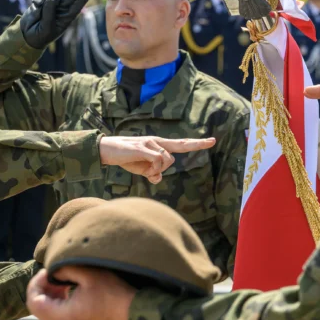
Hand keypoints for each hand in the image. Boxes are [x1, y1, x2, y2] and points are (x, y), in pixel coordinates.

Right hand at [20, 0, 96, 48]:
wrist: (27, 35)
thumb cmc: (41, 35)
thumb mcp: (47, 28)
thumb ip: (50, 12)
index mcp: (67, 18)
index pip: (77, 5)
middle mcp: (62, 9)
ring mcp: (52, 4)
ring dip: (45, 3)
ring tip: (39, 17)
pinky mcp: (43, 0)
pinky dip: (38, 1)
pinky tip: (35, 9)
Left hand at [27, 267, 135, 319]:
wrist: (133, 311)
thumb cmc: (112, 292)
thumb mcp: (88, 274)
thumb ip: (65, 270)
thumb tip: (53, 271)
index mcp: (64, 316)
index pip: (34, 303)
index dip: (35, 284)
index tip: (47, 272)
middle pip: (38, 309)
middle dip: (41, 289)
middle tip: (52, 274)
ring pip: (47, 313)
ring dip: (49, 295)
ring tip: (60, 280)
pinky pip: (57, 316)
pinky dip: (57, 302)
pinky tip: (68, 290)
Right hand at [99, 136, 215, 183]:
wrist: (106, 150)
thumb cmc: (125, 158)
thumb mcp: (141, 169)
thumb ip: (152, 173)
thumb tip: (158, 178)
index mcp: (158, 145)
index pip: (181, 144)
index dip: (197, 143)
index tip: (212, 141)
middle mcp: (157, 141)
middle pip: (181, 146)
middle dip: (197, 144)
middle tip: (213, 141)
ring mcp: (151, 143)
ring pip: (168, 160)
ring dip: (158, 170)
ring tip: (144, 170)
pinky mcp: (144, 148)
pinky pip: (158, 161)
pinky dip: (154, 170)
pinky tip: (146, 171)